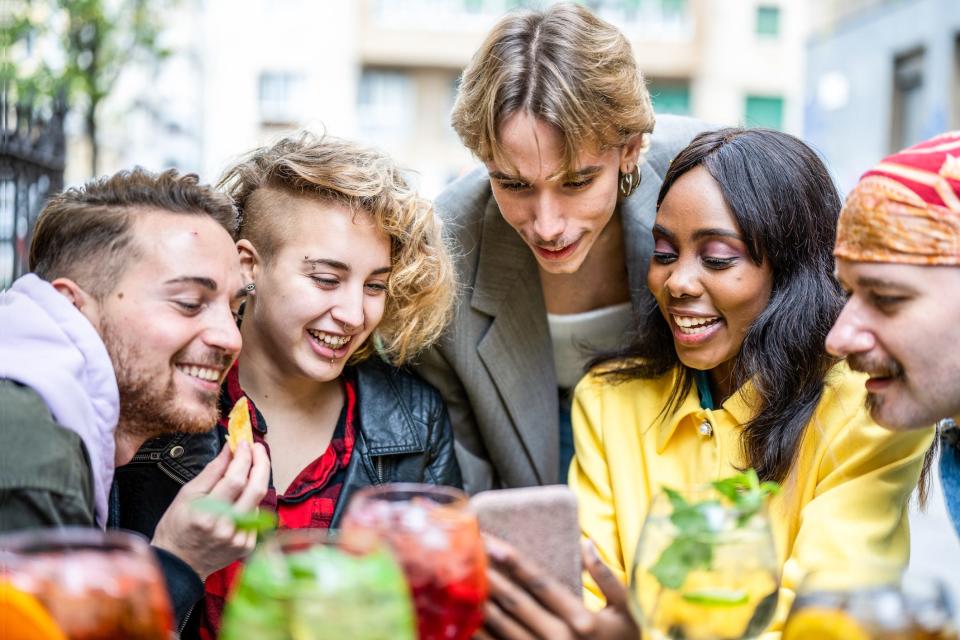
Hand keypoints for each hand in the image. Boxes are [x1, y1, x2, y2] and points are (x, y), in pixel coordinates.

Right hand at [151, 440, 269, 577]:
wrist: (178, 563)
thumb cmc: (177, 527)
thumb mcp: (187, 494)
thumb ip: (212, 471)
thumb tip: (230, 449)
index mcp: (207, 514)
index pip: (236, 479)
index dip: (244, 457)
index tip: (245, 443)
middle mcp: (226, 528)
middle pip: (256, 489)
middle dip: (261, 463)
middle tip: (258, 448)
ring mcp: (238, 539)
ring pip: (258, 500)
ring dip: (255, 482)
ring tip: (245, 472)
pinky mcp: (246, 545)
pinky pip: (256, 515)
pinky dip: (250, 502)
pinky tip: (239, 499)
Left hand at [476, 537, 638, 639]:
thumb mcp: (627, 611)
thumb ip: (609, 577)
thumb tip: (586, 542)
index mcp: (581, 620)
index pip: (539, 584)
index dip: (514, 562)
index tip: (492, 543)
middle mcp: (558, 638)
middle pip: (514, 601)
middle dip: (488, 574)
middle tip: (466, 551)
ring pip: (501, 626)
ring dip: (479, 601)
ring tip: (459, 577)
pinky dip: (479, 633)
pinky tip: (463, 615)